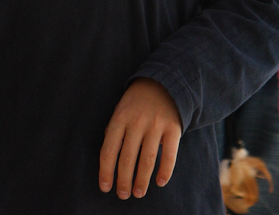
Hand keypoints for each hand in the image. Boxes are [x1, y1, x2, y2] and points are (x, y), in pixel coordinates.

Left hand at [99, 78, 181, 199]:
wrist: (162, 83)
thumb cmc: (136, 103)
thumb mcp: (120, 110)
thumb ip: (114, 131)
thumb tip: (108, 158)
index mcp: (119, 118)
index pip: (109, 149)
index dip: (106, 171)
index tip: (105, 187)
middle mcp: (136, 122)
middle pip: (127, 158)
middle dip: (124, 180)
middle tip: (123, 195)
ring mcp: (155, 125)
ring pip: (147, 160)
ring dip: (142, 180)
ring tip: (138, 193)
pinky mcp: (173, 129)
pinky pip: (169, 155)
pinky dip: (165, 171)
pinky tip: (159, 182)